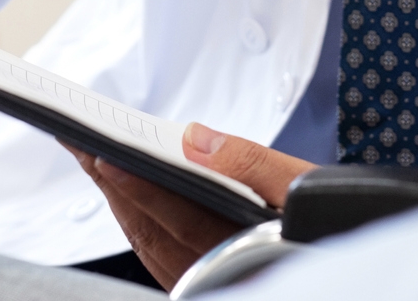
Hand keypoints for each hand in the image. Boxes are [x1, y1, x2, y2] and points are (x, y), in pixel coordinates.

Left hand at [64, 124, 314, 289]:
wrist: (342, 249)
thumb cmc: (333, 222)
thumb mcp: (305, 185)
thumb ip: (251, 162)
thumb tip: (196, 138)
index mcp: (243, 247)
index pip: (178, 215)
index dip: (137, 185)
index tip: (101, 154)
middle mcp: (219, 271)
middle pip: (149, 227)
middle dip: (110, 180)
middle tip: (74, 136)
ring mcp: (209, 279)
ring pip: (147, 241)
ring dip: (116, 198)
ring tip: (88, 154)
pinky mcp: (206, 280)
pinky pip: (156, 252)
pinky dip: (135, 217)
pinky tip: (123, 192)